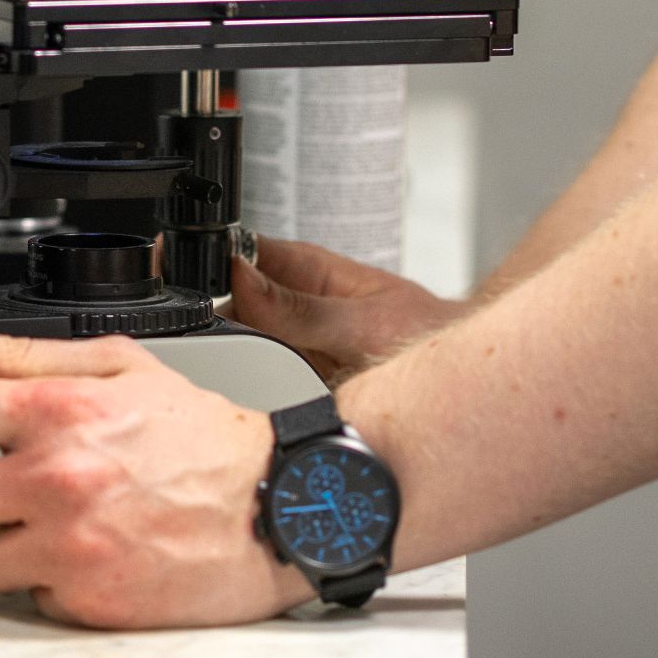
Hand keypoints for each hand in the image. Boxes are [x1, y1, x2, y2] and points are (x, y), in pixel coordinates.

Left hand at [0, 309, 302, 628]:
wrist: (272, 508)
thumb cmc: (200, 437)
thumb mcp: (120, 368)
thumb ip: (23, 355)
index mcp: (57, 413)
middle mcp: (54, 480)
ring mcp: (67, 547)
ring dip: (1, 542)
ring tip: (48, 522)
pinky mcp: (87, 601)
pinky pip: (29, 596)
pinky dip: (48, 580)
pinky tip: (85, 552)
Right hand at [226, 235, 459, 385]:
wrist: (458, 381)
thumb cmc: (427, 335)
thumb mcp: (364, 323)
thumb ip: (300, 309)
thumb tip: (240, 279)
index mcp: (307, 268)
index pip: (240, 254)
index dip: (210, 271)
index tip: (199, 298)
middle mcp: (294, 302)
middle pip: (231, 307)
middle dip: (221, 330)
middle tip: (235, 354)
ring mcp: (292, 342)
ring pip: (241, 349)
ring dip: (239, 367)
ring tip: (267, 383)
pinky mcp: (296, 379)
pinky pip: (262, 384)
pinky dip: (259, 395)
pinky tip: (273, 402)